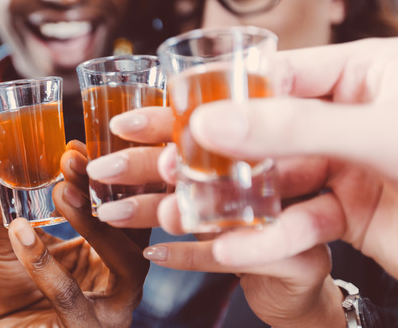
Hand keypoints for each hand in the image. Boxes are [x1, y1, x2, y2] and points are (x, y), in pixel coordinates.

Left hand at [0, 141, 149, 327]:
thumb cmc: (14, 296)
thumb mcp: (12, 241)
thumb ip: (6, 205)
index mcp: (115, 253)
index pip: (124, 207)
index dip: (107, 174)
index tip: (77, 144)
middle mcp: (125, 281)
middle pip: (135, 228)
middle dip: (107, 189)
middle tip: (74, 158)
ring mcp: (113, 311)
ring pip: (123, 263)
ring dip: (92, 222)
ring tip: (59, 191)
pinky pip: (71, 296)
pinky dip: (45, 263)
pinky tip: (22, 232)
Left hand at [87, 105, 347, 326]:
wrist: (298, 283)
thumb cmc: (250, 225)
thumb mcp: (218, 191)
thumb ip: (183, 168)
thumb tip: (119, 149)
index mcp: (261, 144)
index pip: (206, 124)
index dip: (159, 121)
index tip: (118, 125)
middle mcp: (284, 170)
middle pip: (207, 160)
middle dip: (148, 163)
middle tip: (102, 169)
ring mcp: (297, 213)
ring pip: (218, 208)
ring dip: (161, 210)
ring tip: (115, 214)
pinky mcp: (300, 257)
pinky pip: (237, 256)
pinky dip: (189, 256)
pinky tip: (153, 254)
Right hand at [170, 38, 397, 277]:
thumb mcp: (379, 133)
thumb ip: (293, 126)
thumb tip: (213, 121)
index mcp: (363, 73)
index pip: (276, 74)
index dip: (222, 93)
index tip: (177, 111)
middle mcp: (350, 116)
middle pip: (266, 129)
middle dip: (216, 152)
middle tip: (166, 163)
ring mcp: (349, 166)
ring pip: (276, 180)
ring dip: (233, 200)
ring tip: (186, 212)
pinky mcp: (352, 214)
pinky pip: (301, 221)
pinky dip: (271, 237)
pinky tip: (236, 247)